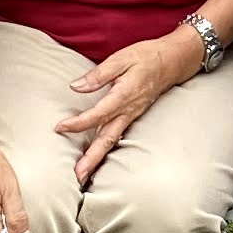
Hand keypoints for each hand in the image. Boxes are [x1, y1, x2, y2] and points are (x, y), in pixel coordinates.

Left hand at [56, 27, 206, 184]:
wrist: (173, 61)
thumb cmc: (146, 57)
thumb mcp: (120, 59)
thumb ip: (98, 75)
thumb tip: (76, 86)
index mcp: (123, 95)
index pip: (98, 114)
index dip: (78, 123)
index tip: (60, 128)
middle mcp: (128, 111)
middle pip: (107, 139)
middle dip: (92, 158)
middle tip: (77, 175)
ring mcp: (131, 116)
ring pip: (112, 142)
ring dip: (98, 159)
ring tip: (83, 175)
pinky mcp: (132, 116)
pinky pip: (118, 137)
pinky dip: (106, 150)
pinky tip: (97, 158)